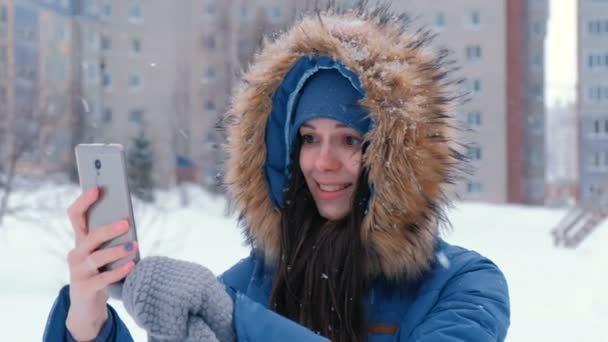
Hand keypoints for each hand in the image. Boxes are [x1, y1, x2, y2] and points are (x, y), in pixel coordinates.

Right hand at [64, 187, 137, 340]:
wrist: (87, 306)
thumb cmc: (100, 271)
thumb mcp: (103, 253)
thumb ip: (111, 238)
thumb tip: (128, 222)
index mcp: (80, 239)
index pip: (75, 215)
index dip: (83, 201)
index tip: (96, 189)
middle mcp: (75, 253)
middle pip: (89, 237)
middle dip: (108, 229)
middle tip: (126, 223)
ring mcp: (78, 271)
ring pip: (96, 257)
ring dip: (117, 251)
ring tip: (135, 246)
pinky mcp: (85, 288)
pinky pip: (103, 278)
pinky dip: (119, 271)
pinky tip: (132, 265)